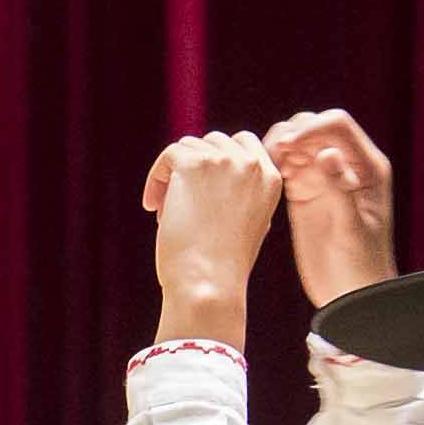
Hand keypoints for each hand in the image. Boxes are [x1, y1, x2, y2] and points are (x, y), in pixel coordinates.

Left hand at [140, 132, 280, 336]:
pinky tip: (153, 206)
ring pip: (188, 147)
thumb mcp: (247, 224)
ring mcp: (224, 161)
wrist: (209, 282)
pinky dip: (156, 178)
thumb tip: (210, 177)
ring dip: (174, 175)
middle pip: (214, 142)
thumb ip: (240, 195)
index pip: (245, 143)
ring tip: (166, 211)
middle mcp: (251, 164)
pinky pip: (169, 156)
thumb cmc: (223, 266)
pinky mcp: (194, 165)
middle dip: (194, 167)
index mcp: (270, 178)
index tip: (200, 187)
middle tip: (180, 201)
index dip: (218, 160)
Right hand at [265, 111, 397, 310]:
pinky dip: (270, 165)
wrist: (351, 294)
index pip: (337, 125)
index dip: (309, 128)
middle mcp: (345, 165)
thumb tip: (326, 153)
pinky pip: (284, 166)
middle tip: (270, 157)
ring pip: (296, 143)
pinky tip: (262, 178)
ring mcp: (323, 178)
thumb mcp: (351, 229)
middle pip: (314, 126)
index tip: (285, 146)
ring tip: (264, 167)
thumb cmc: (360, 266)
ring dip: (276, 147)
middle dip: (290, 134)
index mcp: (367, 167)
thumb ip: (339, 188)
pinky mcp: (303, 193)